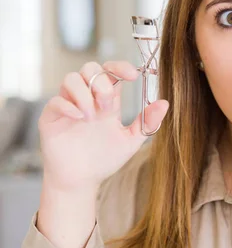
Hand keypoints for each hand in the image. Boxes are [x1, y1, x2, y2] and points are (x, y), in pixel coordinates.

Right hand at [38, 61, 168, 193]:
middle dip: (102, 83)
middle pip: (90, 69)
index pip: (111, 72)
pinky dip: (69, 106)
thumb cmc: (105, 159)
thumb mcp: (131, 141)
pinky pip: (56, 100)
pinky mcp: (51, 118)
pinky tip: (80, 118)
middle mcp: (87, 99)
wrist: (82, 181)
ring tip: (92, 117)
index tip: (133, 76)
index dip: (121, 67)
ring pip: (71, 78)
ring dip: (85, 93)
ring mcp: (68, 106)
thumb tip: (164, 103)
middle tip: (108, 106)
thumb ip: (147, 122)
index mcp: (107, 101)